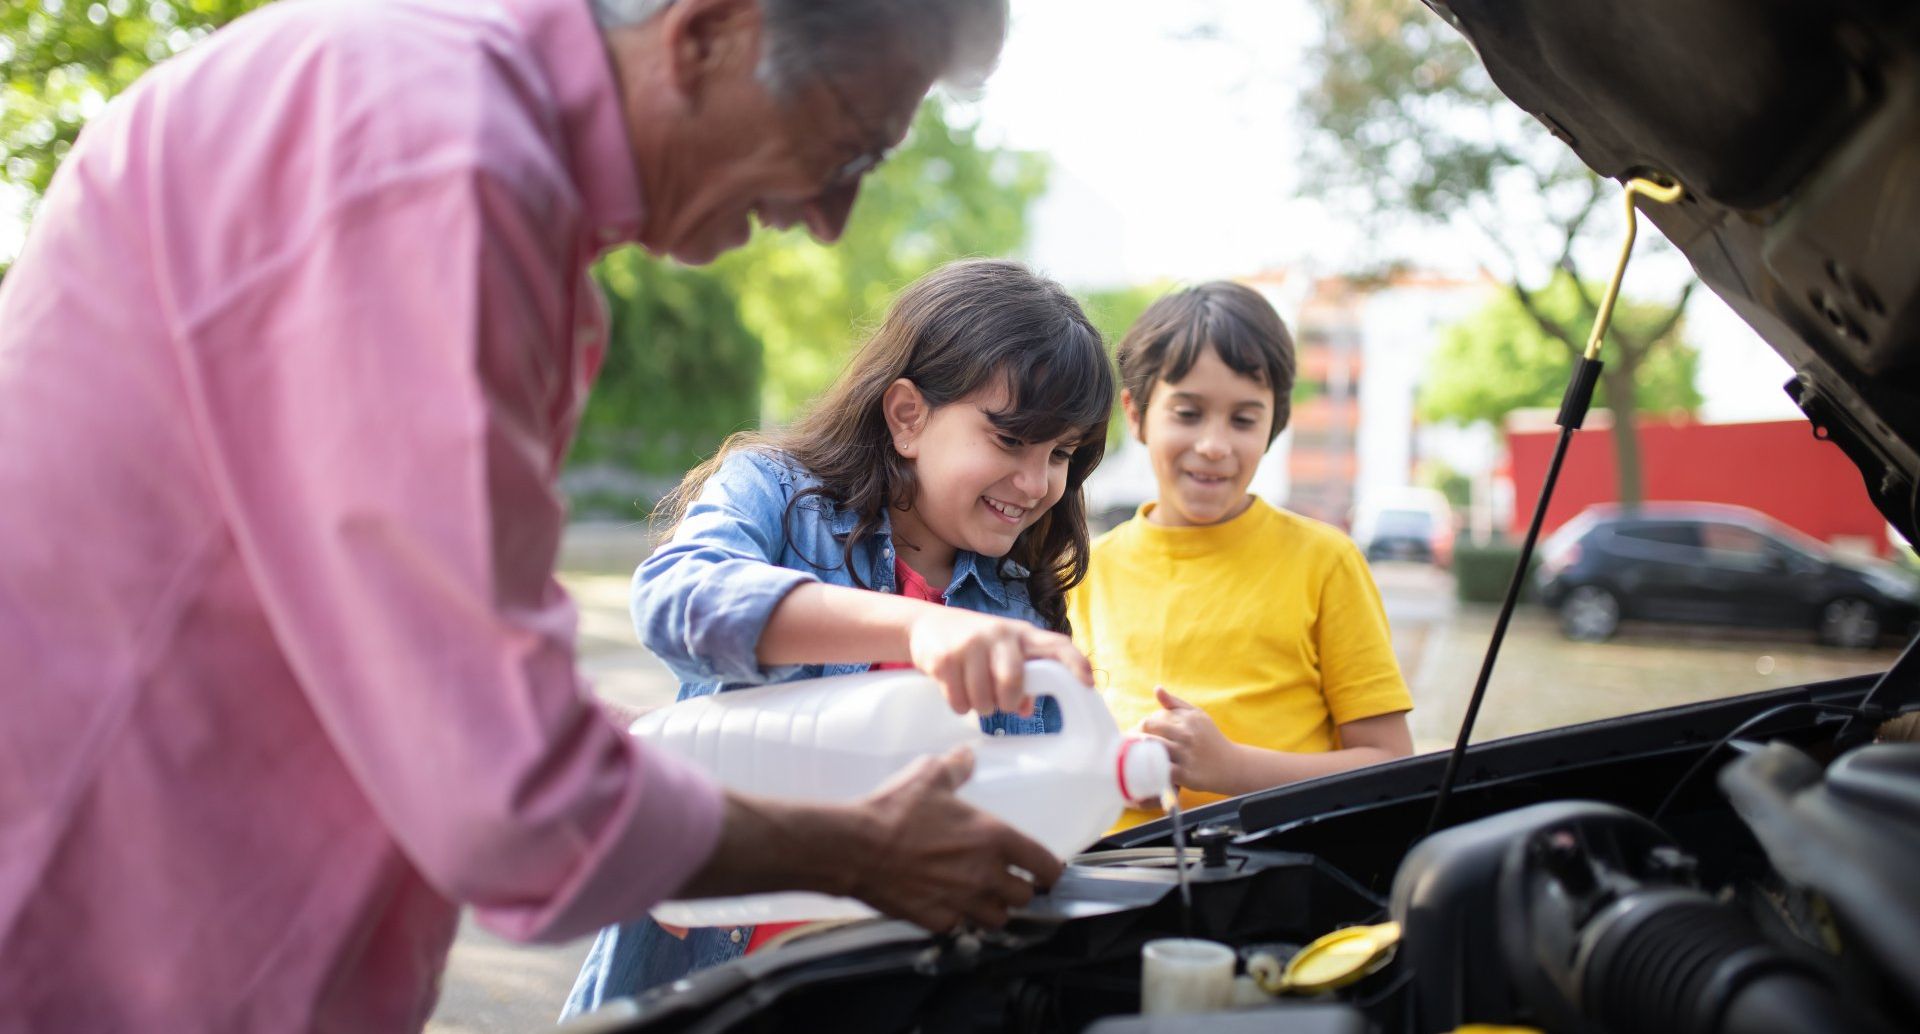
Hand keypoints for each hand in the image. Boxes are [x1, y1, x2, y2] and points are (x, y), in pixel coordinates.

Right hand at [845, 746, 1064, 930]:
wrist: (856, 847)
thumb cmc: (894, 811)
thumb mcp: (929, 776)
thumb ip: (956, 768)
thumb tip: (967, 756)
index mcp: (994, 838)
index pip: (1045, 865)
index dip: (1050, 870)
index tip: (1047, 871)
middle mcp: (985, 874)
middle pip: (1024, 897)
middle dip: (1018, 889)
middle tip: (1006, 880)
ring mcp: (962, 901)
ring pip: (996, 919)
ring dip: (992, 908)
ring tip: (979, 895)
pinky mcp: (936, 919)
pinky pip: (959, 926)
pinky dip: (956, 918)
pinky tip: (944, 902)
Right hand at [906, 608, 1091, 716]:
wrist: (927, 625)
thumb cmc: (975, 644)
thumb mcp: (1001, 653)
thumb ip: (1021, 678)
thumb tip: (1025, 710)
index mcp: (1021, 633)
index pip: (1056, 644)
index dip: (1075, 663)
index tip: (1088, 684)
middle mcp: (999, 634)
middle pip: (1014, 680)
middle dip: (1006, 701)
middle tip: (1000, 704)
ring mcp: (970, 644)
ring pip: (984, 698)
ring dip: (981, 707)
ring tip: (975, 695)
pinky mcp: (945, 658)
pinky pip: (959, 700)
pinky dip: (960, 706)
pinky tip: (956, 693)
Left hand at [1139, 687, 1244, 794]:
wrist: (1232, 765)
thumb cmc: (1210, 738)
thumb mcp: (1197, 716)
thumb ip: (1175, 703)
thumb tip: (1156, 689)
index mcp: (1187, 718)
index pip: (1152, 720)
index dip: (1142, 730)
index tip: (1140, 738)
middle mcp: (1187, 734)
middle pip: (1149, 731)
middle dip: (1137, 739)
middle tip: (1135, 749)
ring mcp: (1186, 754)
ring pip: (1152, 748)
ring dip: (1141, 753)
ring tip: (1138, 759)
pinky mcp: (1185, 774)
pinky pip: (1161, 770)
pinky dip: (1152, 771)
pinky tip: (1150, 772)